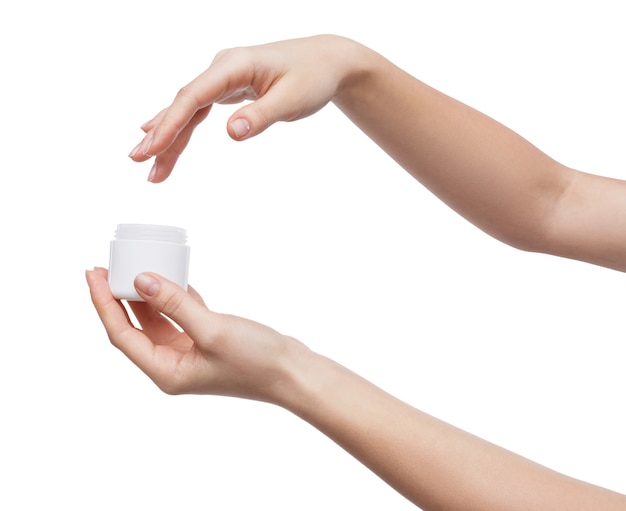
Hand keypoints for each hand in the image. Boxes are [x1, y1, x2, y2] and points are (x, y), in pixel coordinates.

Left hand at [86, 267, 306, 401]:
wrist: (293, 373)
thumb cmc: (256, 361)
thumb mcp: (212, 329)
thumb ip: (175, 304)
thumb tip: (140, 279)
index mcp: (166, 371)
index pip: (122, 334)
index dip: (103, 303)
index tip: (92, 273)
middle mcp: (173, 365)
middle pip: (134, 327)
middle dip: (117, 297)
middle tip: (105, 267)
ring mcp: (191, 353)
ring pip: (157, 320)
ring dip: (144, 295)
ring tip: (132, 267)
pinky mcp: (208, 341)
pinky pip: (181, 316)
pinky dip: (173, 296)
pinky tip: (169, 277)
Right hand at [127, 34, 364, 181]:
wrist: (328, 62)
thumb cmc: (313, 76)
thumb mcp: (292, 99)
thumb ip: (261, 116)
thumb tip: (231, 133)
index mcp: (234, 66)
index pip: (193, 96)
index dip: (170, 123)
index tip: (152, 147)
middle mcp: (223, 68)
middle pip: (183, 104)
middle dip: (161, 134)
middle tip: (138, 161)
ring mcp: (223, 78)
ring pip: (188, 109)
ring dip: (169, 136)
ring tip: (150, 165)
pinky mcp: (228, 88)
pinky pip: (199, 110)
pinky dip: (184, 128)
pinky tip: (165, 139)